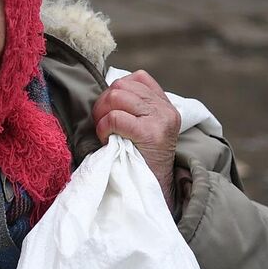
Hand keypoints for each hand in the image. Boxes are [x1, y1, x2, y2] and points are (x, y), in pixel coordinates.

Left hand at [91, 71, 181, 211]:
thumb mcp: (144, 129)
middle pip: (121, 85)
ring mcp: (160, 119)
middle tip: (102, 124)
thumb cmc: (140, 161)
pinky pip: (115, 118)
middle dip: (104, 103)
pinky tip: (107, 139)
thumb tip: (106, 94)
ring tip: (105, 131)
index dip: (117, 90)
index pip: (138, 77)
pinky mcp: (150, 133)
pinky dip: (104, 127)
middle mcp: (165, 109)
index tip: (111, 111)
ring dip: (102, 114)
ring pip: (116, 96)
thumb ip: (133, 109)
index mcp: (165, 105)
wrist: (154, 191)